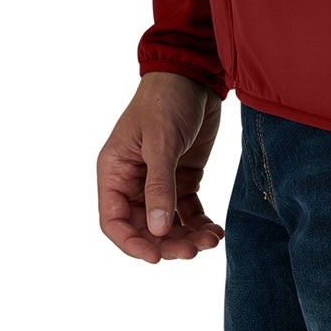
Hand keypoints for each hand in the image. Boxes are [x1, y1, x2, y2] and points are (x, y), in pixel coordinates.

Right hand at [96, 72, 225, 263]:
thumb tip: (157, 230)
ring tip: (210, 241)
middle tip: (191, 251)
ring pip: (168, 224)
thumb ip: (159, 185)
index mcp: (115, 172)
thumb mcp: (161, 141)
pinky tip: (216, 231)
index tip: (155, 257)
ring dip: (187, 237)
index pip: (114, 221)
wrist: (195, 73)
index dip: (132, 243)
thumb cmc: (166, 100)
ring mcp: (159, 181)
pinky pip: (188, 211)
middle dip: (166, 243)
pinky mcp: (183, 177)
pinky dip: (200, 224)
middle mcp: (133, 181)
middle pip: (144, 228)